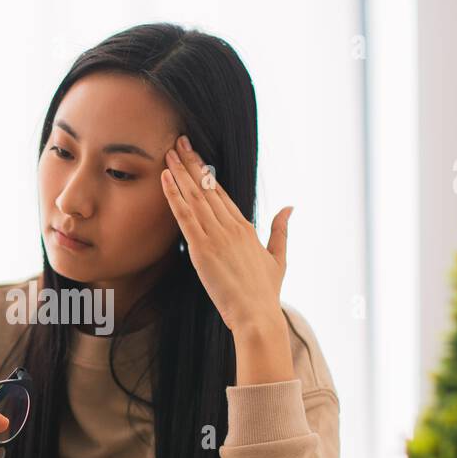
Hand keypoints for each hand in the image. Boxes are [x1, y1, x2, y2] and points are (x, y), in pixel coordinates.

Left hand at [160, 134, 290, 336]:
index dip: (206, 173)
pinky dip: (174, 195)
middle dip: (191, 163)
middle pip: (206, 188)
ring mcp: (217, 236)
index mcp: (246, 227)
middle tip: (178, 142)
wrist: (257, 314)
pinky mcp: (203, 249)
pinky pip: (185, 216)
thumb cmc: (265, 292)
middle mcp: (231, 226)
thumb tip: (290, 207)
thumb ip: (281, 230)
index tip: (195, 156)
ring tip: (168, 152)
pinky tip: (166, 178)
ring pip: (194, 196)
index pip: (221, 193)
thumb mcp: (278, 258)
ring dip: (180, 172)